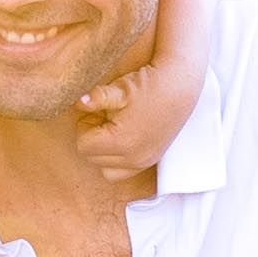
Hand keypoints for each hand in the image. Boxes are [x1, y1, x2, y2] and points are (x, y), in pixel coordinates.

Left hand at [75, 68, 159, 183]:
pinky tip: (124, 137)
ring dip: (103, 150)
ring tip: (114, 129)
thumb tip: (77, 103)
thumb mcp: (119, 89)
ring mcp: (143, 162)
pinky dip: (117, 158)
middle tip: (107, 117)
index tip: (97, 112)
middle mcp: (133, 158)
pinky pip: (122, 171)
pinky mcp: (150, 161)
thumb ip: (95, 99)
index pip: (83, 145)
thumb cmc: (148, 85)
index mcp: (122, 142)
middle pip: (92, 158)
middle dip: (93, 138)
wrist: (180, 86)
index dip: (85, 127)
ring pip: (105, 168)